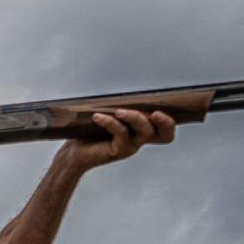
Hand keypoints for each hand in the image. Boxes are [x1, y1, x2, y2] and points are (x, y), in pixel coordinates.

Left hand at [58, 108, 176, 172]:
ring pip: (143, 132)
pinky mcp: (118, 151)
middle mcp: (139, 140)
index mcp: (141, 131)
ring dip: (134, 117)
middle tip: (155, 112)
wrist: (74, 153)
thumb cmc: (90, 132)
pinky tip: (98, 116)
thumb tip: (126, 90)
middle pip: (163, 133)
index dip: (169, 123)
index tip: (161, 110)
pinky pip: (120, 134)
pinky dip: (110, 122)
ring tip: (118, 111)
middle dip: (164, 122)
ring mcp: (130, 146)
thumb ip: (119, 106)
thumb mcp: (108, 115)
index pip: (166, 130)